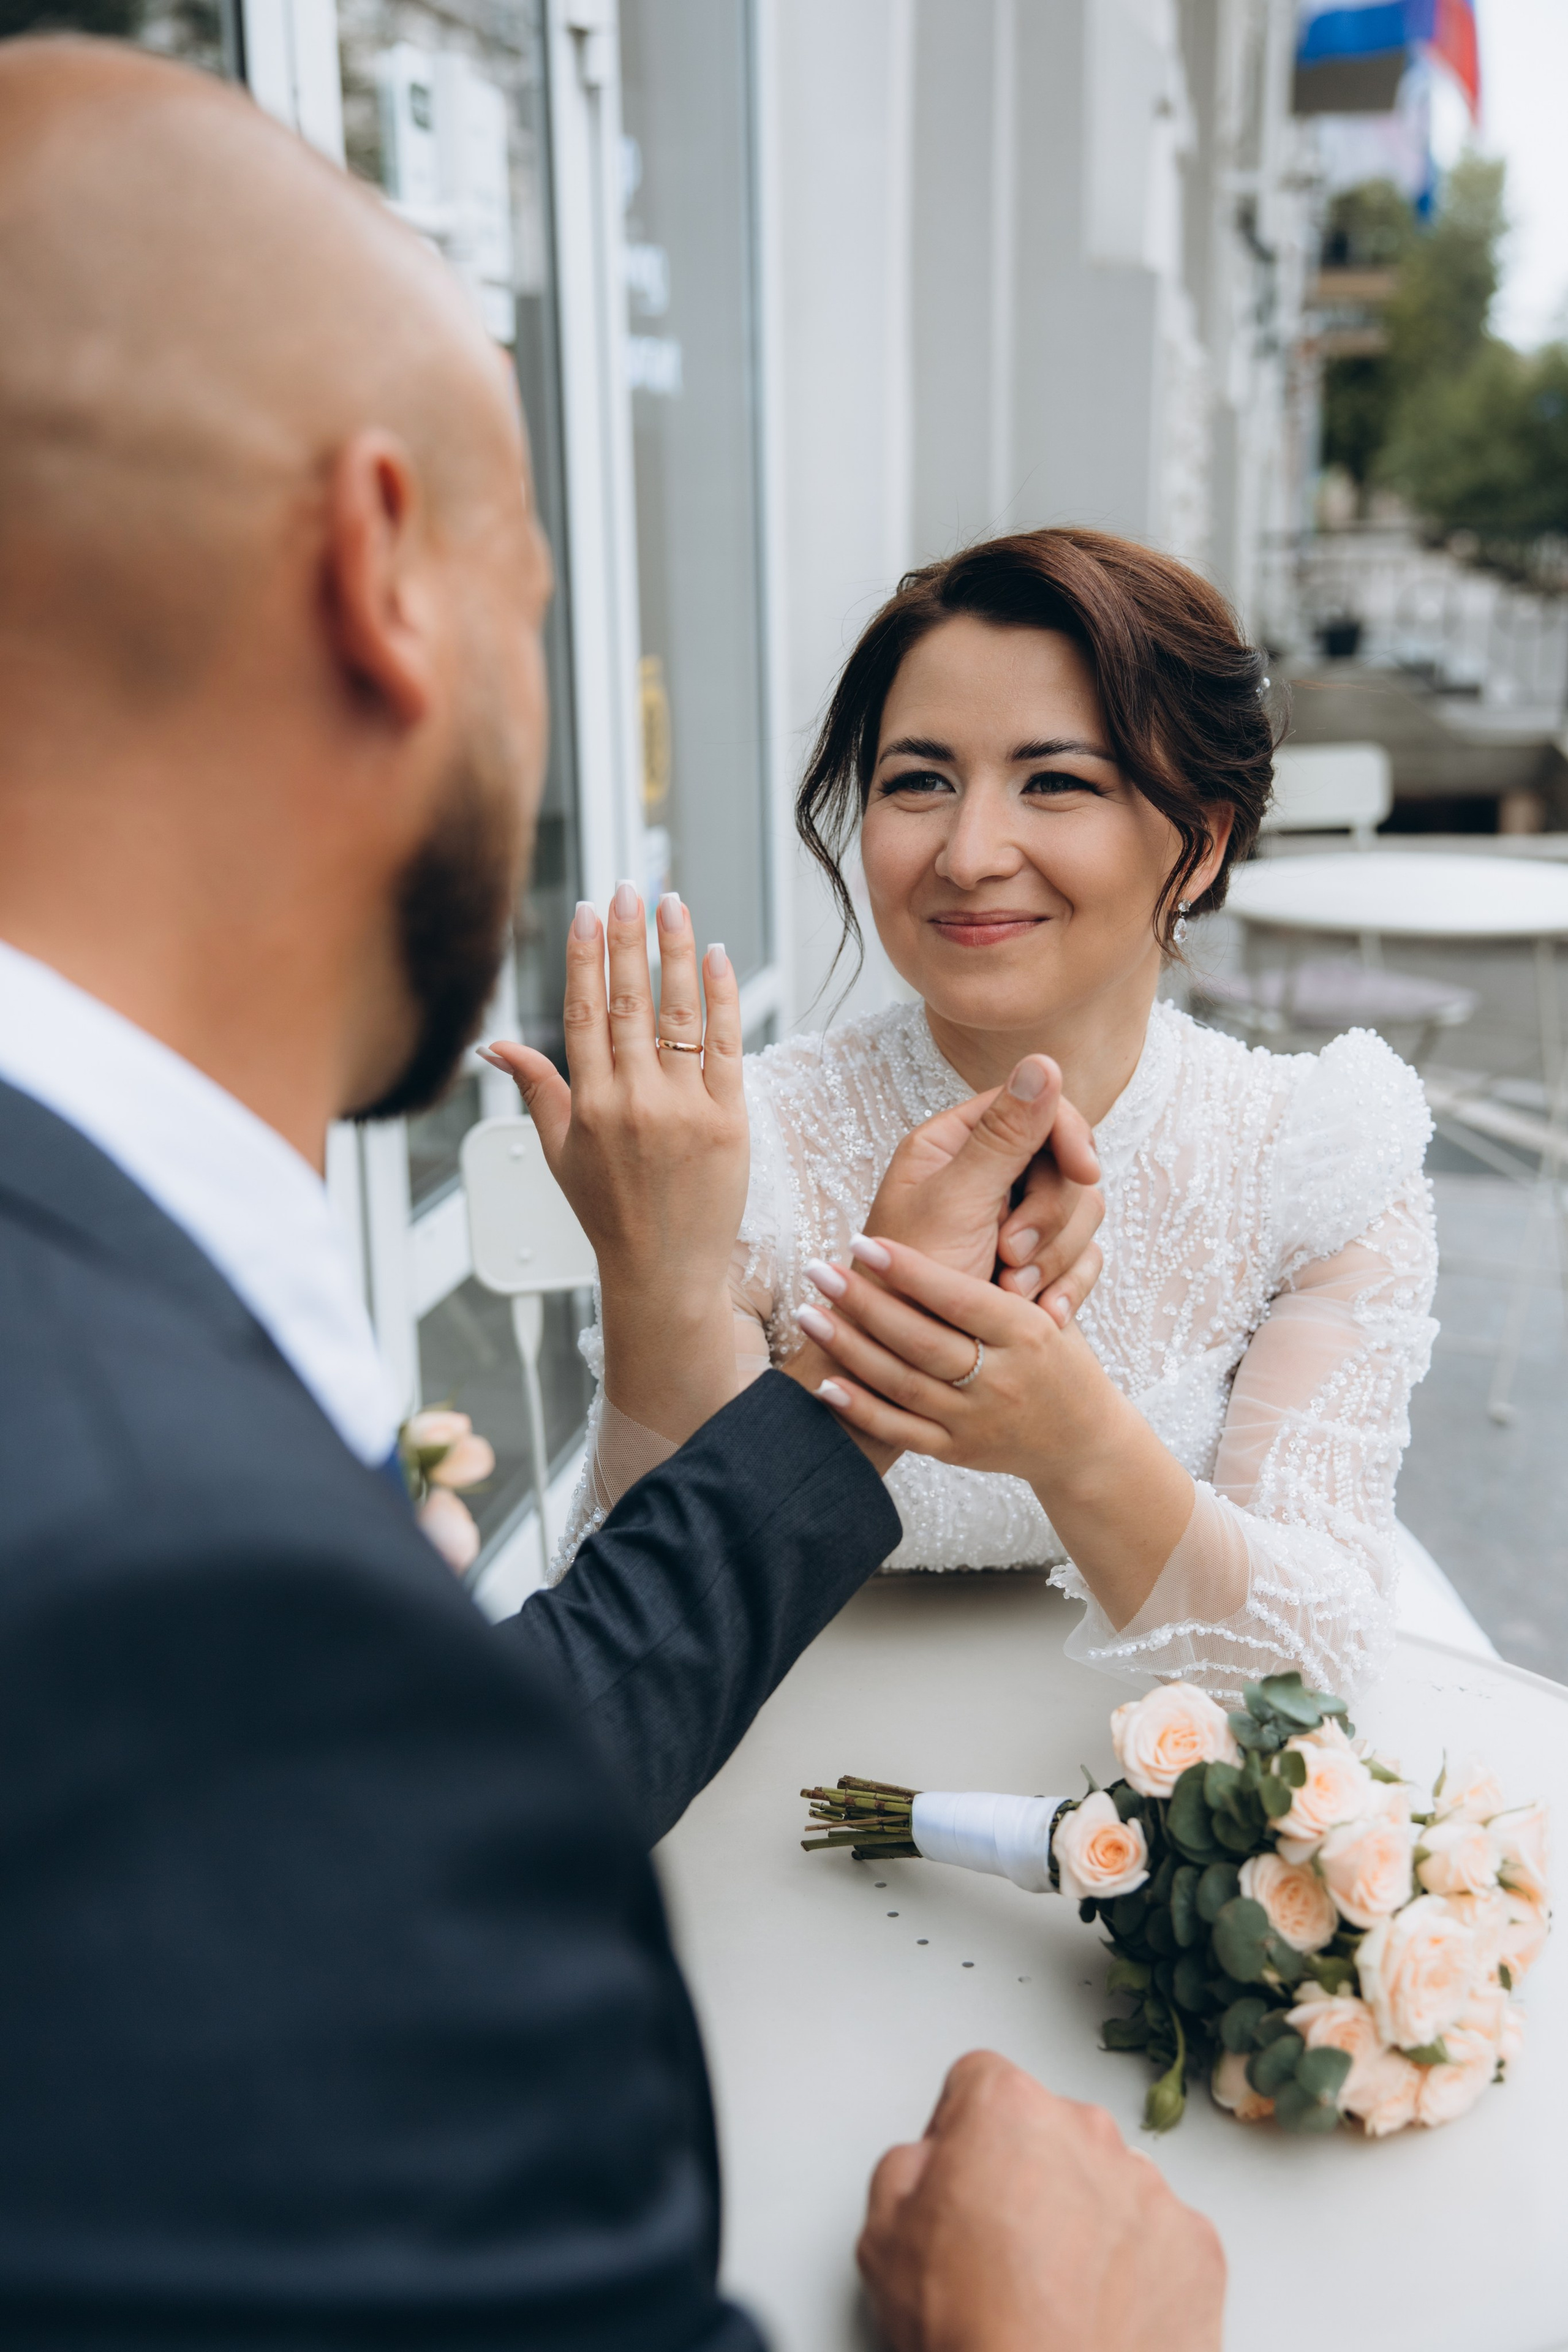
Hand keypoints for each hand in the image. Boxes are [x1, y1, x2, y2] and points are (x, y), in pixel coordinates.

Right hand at [479, 886, 746, 1440]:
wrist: (666, 1271)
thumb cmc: (610, 1213)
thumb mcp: (559, 1153)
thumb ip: (535, 1089)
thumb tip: (492, 1046)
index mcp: (587, 1105)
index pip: (584, 1013)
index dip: (585, 957)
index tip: (587, 910)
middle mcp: (633, 1102)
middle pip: (629, 1002)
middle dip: (628, 938)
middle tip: (630, 887)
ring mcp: (683, 1109)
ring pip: (678, 1013)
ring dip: (676, 952)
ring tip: (673, 904)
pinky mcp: (728, 1120)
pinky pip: (725, 1045)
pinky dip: (722, 998)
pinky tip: (718, 957)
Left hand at [796, 1234, 1102, 1486]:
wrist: (1082, 1441)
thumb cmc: (1057, 1355)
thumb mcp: (1048, 1305)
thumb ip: (1012, 1264)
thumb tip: (978, 1195)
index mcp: (1026, 1331)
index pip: (959, 1298)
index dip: (908, 1269)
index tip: (862, 1240)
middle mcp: (1002, 1377)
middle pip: (921, 1339)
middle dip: (864, 1302)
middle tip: (818, 1269)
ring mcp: (977, 1420)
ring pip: (903, 1383)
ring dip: (849, 1348)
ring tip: (808, 1314)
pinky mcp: (958, 1452)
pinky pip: (901, 1431)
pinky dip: (861, 1408)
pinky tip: (826, 1382)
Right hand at [858, 2052, 1224, 2351]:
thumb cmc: (972, 2330)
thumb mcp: (883, 2234)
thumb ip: (910, 2165)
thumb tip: (935, 2163)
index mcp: (1009, 2108)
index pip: (979, 2083)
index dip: (960, 2135)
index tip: (960, 2183)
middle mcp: (1089, 2130)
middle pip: (1051, 2129)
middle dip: (1030, 2172)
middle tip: (1005, 2250)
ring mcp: (1152, 2189)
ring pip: (1109, 2181)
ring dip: (1087, 2218)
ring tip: (1056, 2293)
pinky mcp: (1199, 2248)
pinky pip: (1161, 2239)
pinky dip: (1139, 2269)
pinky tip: (1102, 2313)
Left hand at [865, 1057, 1102, 1324]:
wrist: (894, 1370)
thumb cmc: (904, 1286)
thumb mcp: (955, 1207)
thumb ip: (1003, 1138)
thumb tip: (1044, 1058)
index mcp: (953, 1146)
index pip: (1034, 1109)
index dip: (1067, 1135)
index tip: (1084, 1170)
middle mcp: (983, 1176)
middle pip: (1064, 1164)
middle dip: (1050, 1216)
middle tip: (1012, 1256)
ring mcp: (1011, 1220)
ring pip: (1079, 1214)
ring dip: (1057, 1257)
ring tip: (1016, 1297)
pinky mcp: (1032, 1263)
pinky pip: (1081, 1259)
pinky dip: (1069, 1285)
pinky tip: (1049, 1317)